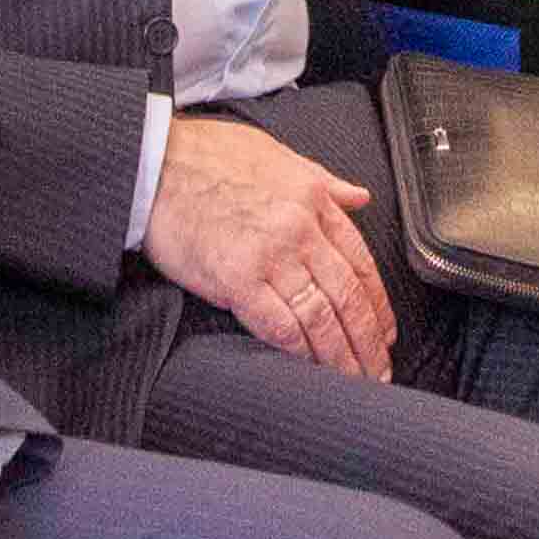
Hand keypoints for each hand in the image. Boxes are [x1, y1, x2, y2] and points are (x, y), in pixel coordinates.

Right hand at [144, 112, 393, 380]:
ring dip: (340, 356)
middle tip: (378, 371)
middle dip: (367, 341)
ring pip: (321, 316)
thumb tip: (360, 197)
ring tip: (352, 382)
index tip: (384, 333)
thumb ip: (324, 182)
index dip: (378, 306)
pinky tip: (308, 367)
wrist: (154, 162)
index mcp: (314, 200)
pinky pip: (279, 324)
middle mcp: (300, 229)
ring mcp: (270, 255)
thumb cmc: (208, 156)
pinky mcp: (237, 278)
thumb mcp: (279, 156)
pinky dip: (299, 350)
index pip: (361, 263)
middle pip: (348, 297)